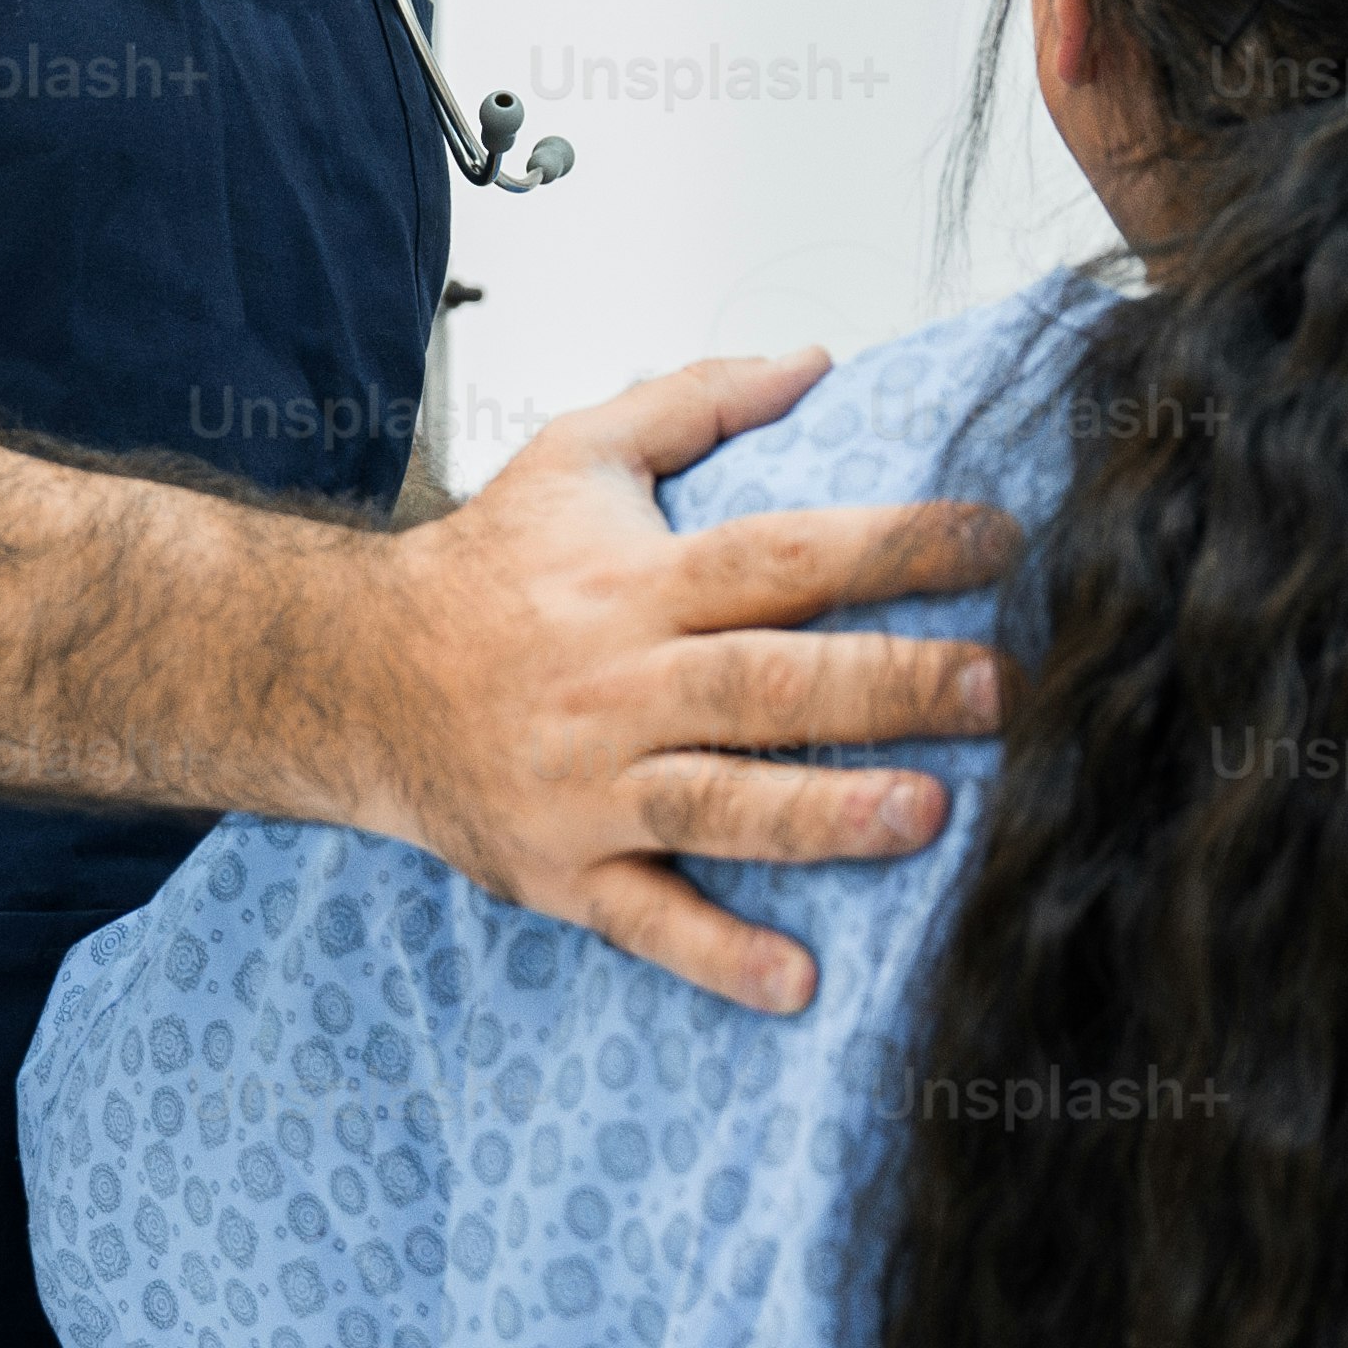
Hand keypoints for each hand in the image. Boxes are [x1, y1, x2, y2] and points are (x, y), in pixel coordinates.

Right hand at [341, 349, 1017, 1012]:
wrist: (350, 678)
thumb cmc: (484, 569)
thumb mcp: (575, 455)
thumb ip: (696, 400)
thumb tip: (813, 363)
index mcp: (634, 584)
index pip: (779, 555)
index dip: (890, 546)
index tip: (996, 541)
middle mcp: (615, 684)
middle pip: (766, 683)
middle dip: (887, 685)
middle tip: (996, 688)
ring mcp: (588, 786)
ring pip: (718, 803)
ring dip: (823, 815)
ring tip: (926, 814)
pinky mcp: (563, 869)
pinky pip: (647, 920)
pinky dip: (719, 956)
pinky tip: (798, 984)